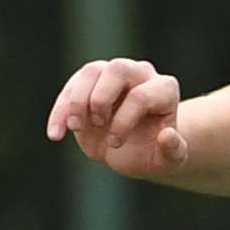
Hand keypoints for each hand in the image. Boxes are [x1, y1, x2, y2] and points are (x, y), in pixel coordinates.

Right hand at [45, 58, 190, 180]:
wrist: (133, 152)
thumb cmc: (154, 153)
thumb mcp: (168, 161)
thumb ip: (174, 151)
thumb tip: (166, 135)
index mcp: (163, 90)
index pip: (141, 96)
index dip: (124, 121)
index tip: (116, 143)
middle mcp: (140, 74)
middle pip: (118, 69)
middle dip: (102, 98)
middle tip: (98, 124)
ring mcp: (113, 75)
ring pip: (91, 71)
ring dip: (77, 100)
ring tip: (74, 128)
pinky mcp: (89, 84)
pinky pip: (71, 87)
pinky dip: (60, 110)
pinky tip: (56, 134)